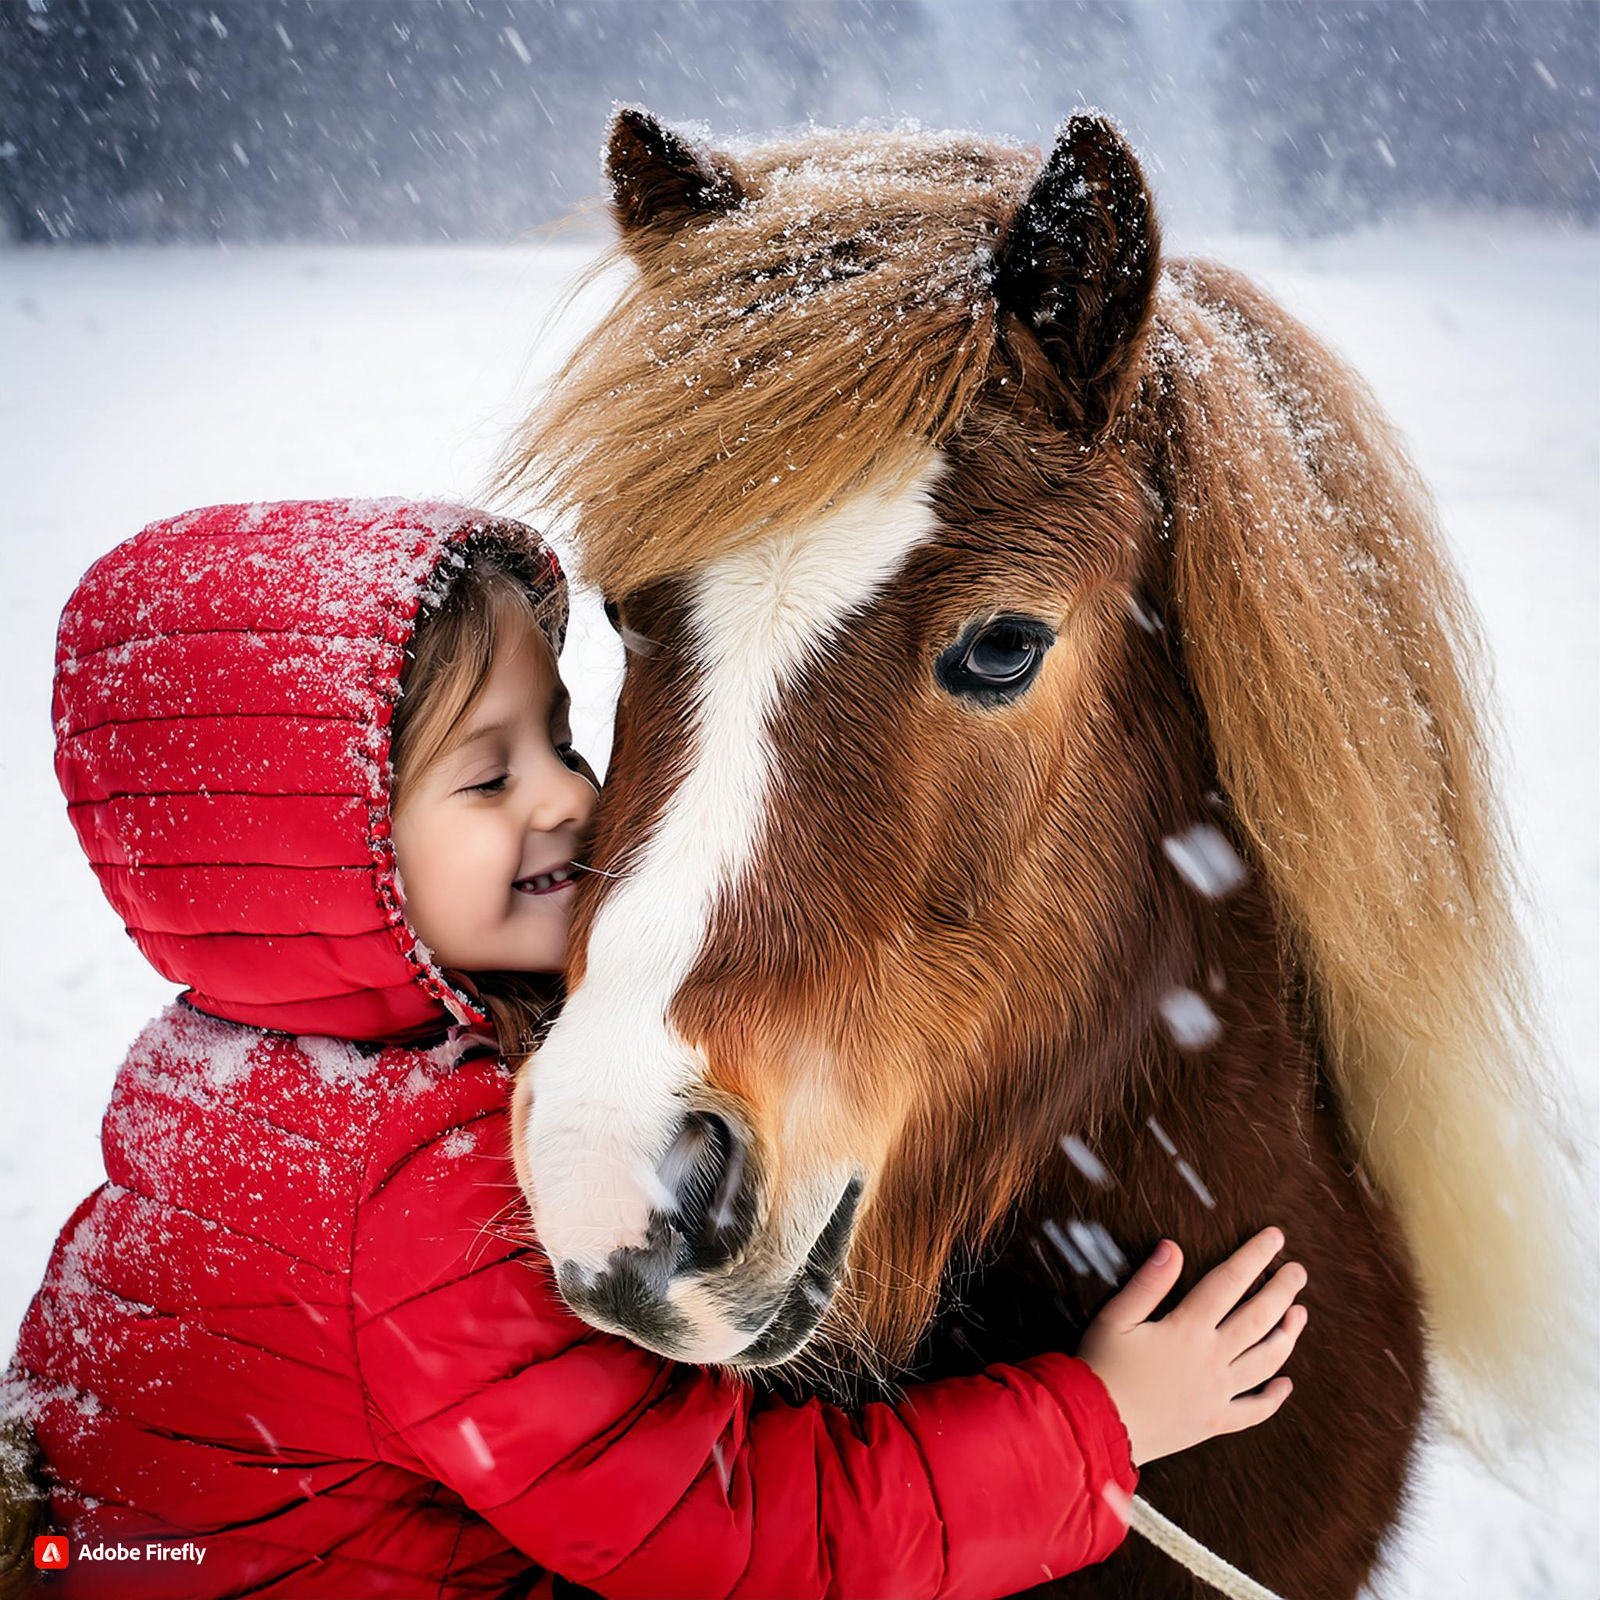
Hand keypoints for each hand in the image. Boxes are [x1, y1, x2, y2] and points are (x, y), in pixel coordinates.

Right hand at [1076, 1227, 1306, 1466]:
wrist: (1097, 1427)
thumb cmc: (1102, 1367)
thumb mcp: (1116, 1317)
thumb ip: (1148, 1283)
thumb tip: (1173, 1246)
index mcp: (1187, 1329)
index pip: (1229, 1282)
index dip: (1254, 1256)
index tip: (1275, 1237)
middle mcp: (1211, 1359)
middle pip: (1258, 1319)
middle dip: (1282, 1291)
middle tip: (1299, 1272)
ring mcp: (1217, 1393)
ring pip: (1265, 1362)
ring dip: (1286, 1336)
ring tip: (1300, 1315)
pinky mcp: (1213, 1421)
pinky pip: (1253, 1411)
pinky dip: (1274, 1398)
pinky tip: (1286, 1385)